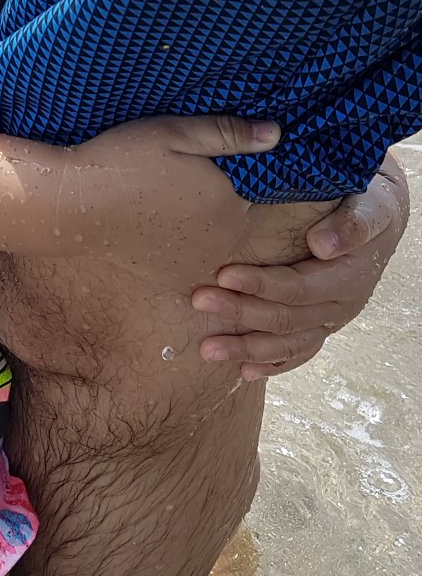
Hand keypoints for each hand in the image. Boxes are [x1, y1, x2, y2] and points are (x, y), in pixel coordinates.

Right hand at [54, 113, 281, 261]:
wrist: (73, 207)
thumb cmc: (124, 161)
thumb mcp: (176, 133)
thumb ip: (230, 134)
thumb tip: (276, 134)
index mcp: (231, 203)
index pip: (255, 186)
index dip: (232, 171)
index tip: (204, 162)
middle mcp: (225, 242)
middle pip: (236, 215)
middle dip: (219, 199)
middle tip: (178, 182)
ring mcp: (200, 265)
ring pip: (216, 240)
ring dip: (202, 226)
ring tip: (164, 205)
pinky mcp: (174, 280)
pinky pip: (193, 261)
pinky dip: (183, 248)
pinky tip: (157, 229)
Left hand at [191, 150, 409, 380]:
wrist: (376, 218)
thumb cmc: (366, 203)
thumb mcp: (369, 205)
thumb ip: (352, 222)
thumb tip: (322, 245)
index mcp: (349, 277)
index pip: (298, 288)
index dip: (260, 284)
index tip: (224, 275)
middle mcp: (341, 306)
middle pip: (285, 318)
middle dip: (240, 312)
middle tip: (200, 301)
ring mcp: (329, 321)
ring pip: (287, 344)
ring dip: (246, 349)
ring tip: (207, 350)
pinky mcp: (320, 327)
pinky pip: (296, 354)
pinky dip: (270, 364)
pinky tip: (243, 372)